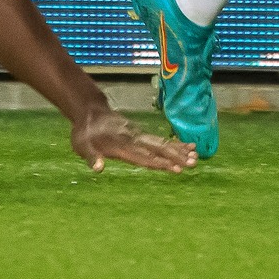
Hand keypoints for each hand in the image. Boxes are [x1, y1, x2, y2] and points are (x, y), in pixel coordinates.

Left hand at [71, 107, 196, 173]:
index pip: (144, 157)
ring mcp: (138, 135)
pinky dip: (174, 144)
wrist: (90, 111)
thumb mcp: (82, 145)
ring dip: (178, 150)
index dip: (161, 163)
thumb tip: (98, 168)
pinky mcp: (140, 134)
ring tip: (196, 156)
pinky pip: (159, 140)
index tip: (177, 168)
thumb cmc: (85, 132)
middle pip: (158, 148)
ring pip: (161, 143)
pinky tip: (187, 146)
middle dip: (176, 156)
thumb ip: (91, 157)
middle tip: (194, 162)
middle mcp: (133, 139)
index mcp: (121, 145)